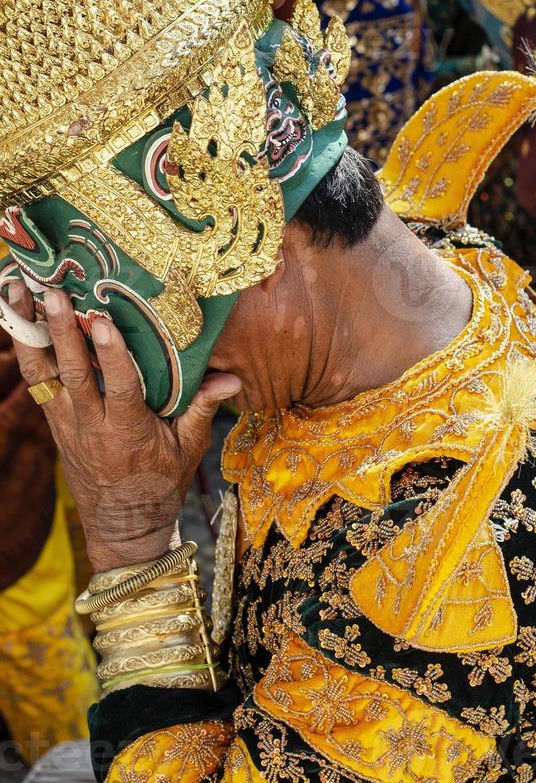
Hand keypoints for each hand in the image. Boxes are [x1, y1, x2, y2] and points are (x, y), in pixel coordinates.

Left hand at [8, 283, 240, 572]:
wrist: (121, 525)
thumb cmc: (161, 484)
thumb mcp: (189, 450)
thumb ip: (202, 410)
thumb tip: (232, 379)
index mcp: (128, 433)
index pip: (119, 389)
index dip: (112, 355)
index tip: (105, 322)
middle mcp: (90, 426)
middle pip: (72, 375)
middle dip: (61, 332)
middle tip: (55, 293)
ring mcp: (66, 424)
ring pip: (42, 375)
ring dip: (30, 334)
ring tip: (19, 293)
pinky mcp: (54, 421)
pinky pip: (36, 381)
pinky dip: (26, 349)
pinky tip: (19, 319)